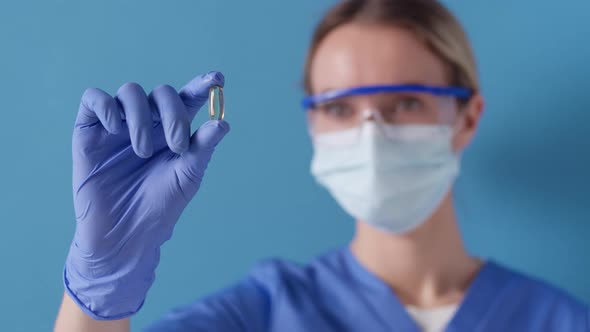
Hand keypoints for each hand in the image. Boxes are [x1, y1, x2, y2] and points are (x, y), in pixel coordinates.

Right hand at [64, 72, 229, 319]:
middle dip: (173, 114)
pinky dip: (106, 106)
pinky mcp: (89, 131)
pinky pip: (94, 99)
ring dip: (140, 117)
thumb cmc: (160, 206)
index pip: (187, 99)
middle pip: (162, 93)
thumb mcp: (188, 176)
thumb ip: (203, 147)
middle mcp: (147, 122)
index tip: (217, 79)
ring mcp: (118, 124)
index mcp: (173, 130)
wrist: (124, 234)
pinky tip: (115, 129)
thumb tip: (223, 123)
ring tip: (143, 151)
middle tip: (178, 145)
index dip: (201, 85)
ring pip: (129, 91)